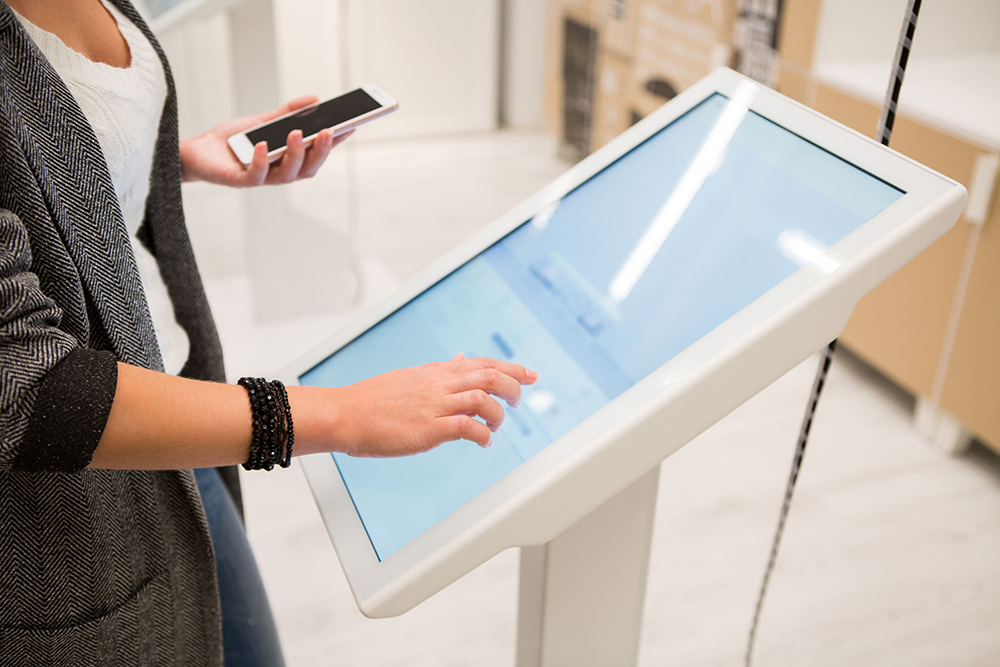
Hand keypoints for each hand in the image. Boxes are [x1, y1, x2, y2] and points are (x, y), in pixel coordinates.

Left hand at [179, 95, 351, 187]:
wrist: (196, 153)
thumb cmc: (232, 141)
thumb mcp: (262, 121)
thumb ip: (287, 113)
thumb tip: (314, 100)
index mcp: (288, 160)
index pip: (317, 153)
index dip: (334, 143)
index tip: (351, 125)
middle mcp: (279, 172)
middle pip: (308, 168)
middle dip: (320, 151)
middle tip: (329, 131)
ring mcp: (261, 178)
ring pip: (286, 174)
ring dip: (295, 154)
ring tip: (298, 134)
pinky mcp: (240, 181)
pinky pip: (255, 176)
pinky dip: (261, 161)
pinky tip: (263, 145)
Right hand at [292, 355, 537, 457]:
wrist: (345, 414)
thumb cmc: (372, 400)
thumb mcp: (411, 376)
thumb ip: (440, 369)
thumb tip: (461, 358)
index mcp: (435, 371)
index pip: (481, 362)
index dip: (510, 367)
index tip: (530, 375)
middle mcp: (438, 384)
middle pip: (489, 375)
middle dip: (513, 386)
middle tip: (520, 401)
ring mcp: (434, 405)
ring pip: (482, 397)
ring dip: (498, 412)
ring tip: (498, 424)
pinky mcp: (428, 428)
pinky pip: (467, 427)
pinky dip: (482, 434)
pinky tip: (484, 441)